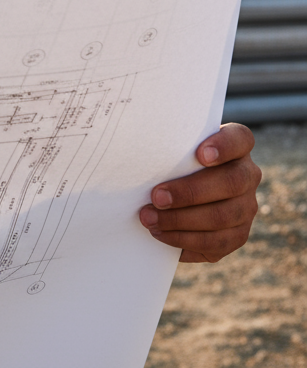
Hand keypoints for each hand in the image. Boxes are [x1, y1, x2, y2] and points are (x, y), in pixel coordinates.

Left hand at [139, 122, 261, 262]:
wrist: (177, 192)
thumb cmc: (170, 159)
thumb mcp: (172, 147)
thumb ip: (167, 146)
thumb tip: (134, 148)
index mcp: (236, 146)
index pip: (240, 139)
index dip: (224, 146)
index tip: (200, 155)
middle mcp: (248, 175)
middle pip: (231, 183)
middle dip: (190, 192)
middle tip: (156, 197)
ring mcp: (246, 206)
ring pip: (223, 216)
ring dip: (181, 220)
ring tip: (149, 219)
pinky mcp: (238, 234)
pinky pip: (217, 242)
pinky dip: (185, 240)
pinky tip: (161, 234)